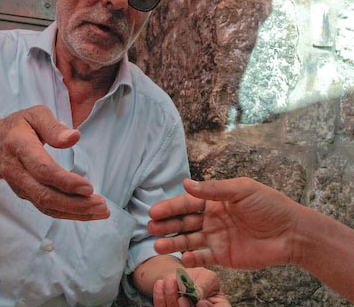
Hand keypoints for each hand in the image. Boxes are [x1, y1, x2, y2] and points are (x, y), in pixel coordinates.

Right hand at [0, 105, 109, 220]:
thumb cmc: (20, 126)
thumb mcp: (35, 115)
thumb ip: (53, 126)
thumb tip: (74, 137)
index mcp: (19, 146)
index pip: (42, 169)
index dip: (65, 181)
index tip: (89, 187)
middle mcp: (17, 170)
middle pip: (45, 195)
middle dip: (75, 203)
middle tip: (101, 205)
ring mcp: (20, 186)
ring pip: (46, 206)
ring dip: (75, 212)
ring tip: (101, 211)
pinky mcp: (26, 195)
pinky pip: (47, 209)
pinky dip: (69, 214)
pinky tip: (89, 212)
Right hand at [148, 178, 298, 268]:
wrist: (293, 233)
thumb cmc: (270, 206)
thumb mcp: (242, 190)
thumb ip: (214, 189)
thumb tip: (186, 184)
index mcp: (216, 201)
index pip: (188, 203)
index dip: (171, 207)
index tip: (154, 211)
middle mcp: (212, 219)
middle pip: (184, 222)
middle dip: (167, 225)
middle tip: (151, 228)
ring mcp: (217, 238)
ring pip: (189, 240)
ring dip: (173, 242)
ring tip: (157, 246)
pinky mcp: (223, 256)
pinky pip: (203, 257)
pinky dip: (191, 258)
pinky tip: (182, 258)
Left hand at [153, 267, 229, 306]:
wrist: (184, 277)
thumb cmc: (201, 278)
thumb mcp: (208, 277)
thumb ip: (205, 285)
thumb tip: (196, 294)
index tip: (201, 302)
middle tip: (182, 296)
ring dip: (171, 298)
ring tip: (170, 282)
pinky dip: (159, 297)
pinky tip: (160, 284)